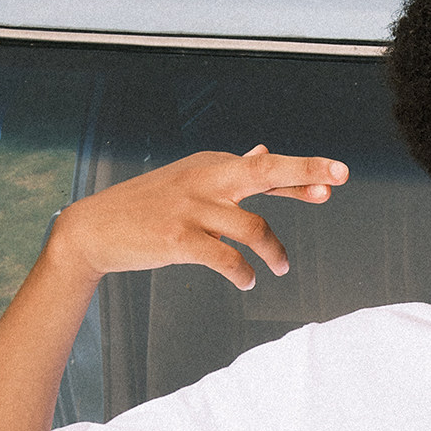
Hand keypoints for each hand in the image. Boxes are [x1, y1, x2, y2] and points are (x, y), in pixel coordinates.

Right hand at [47, 145, 348, 290]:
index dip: (303, 174)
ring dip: (274, 253)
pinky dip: (244, 273)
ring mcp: (191, 208)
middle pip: (263, 171)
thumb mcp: (192, 182)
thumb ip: (234, 172)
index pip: (266, 168)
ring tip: (280, 268)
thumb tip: (266, 150)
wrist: (94, 229)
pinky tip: (249, 281)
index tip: (336, 180)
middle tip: (336, 181)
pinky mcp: (177, 238)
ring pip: (252, 228)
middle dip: (303, 171)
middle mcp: (205, 180)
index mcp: (212, 166)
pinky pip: (226, 258)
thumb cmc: (150, 207)